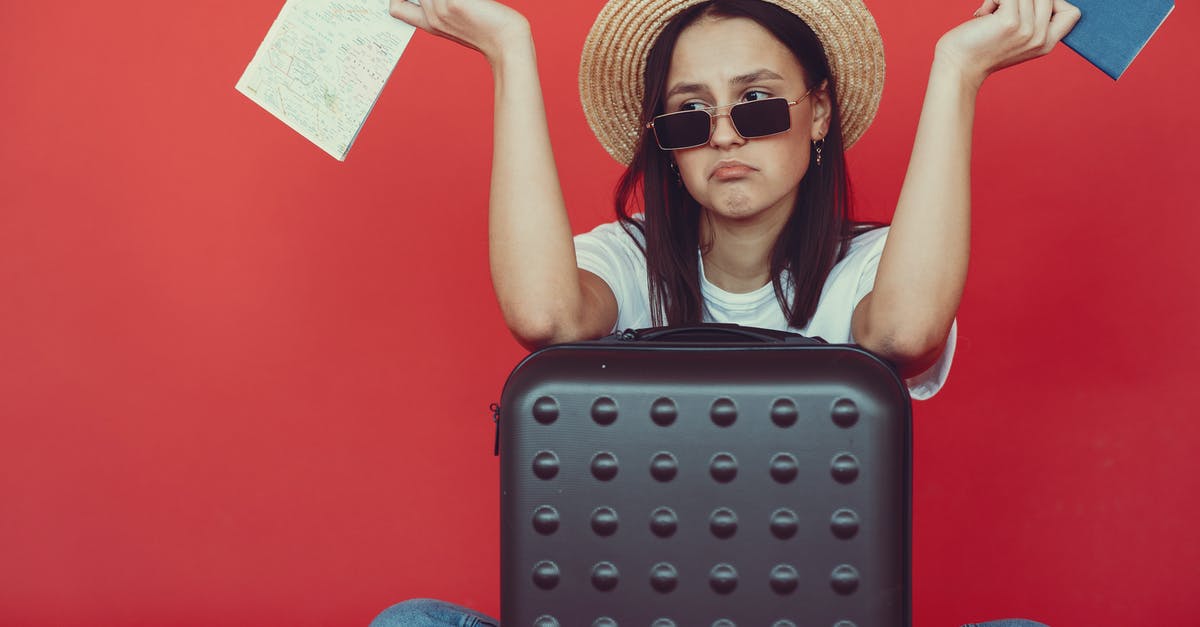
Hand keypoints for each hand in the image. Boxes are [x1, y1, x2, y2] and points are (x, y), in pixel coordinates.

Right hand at [389, 0, 529, 63]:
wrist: (507, 41)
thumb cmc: (488, 31)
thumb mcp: (457, 23)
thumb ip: (441, 10)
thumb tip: (437, 2)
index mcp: (430, 24)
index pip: (396, 8)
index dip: (397, 0)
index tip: (413, 0)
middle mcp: (432, 16)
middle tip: (454, 2)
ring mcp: (441, 8)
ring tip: (463, 2)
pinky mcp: (454, 1)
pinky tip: (471, 0)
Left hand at [935, 0, 1081, 86]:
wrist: (958, 67)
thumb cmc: (980, 48)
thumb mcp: (1014, 36)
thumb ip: (1031, 19)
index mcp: (1046, 44)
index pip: (1072, 13)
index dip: (1054, 3)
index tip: (1027, 9)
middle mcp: (1040, 39)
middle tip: (1002, 10)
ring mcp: (1027, 30)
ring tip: (990, 13)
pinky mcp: (1010, 22)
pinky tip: (984, 13)